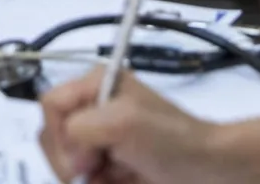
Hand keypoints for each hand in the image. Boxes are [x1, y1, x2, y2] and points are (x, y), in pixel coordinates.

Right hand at [39, 69, 219, 183]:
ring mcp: (102, 140)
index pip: (50, 105)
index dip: (60, 134)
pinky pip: (86, 180)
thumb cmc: (170, 140)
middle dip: (73, 161)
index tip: (85, 155)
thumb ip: (80, 128)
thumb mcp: (123, 121)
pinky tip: (123, 182)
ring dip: (88, 178)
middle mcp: (95, 109)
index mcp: (96, 86)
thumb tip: (71, 159)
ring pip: (68, 166)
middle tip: (102, 167)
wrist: (209, 170)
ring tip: (119, 176)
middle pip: (54, 138)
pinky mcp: (110, 167)